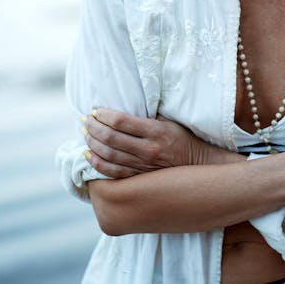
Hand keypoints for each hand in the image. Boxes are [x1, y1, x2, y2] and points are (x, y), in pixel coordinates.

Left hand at [83, 108, 238, 177]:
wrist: (199, 165)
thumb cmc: (183, 138)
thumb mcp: (169, 121)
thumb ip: (148, 116)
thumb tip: (123, 106)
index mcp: (156, 131)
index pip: (121, 122)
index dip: (104, 115)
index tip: (96, 110)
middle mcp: (148, 150)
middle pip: (111, 138)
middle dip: (94, 128)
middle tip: (85, 120)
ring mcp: (144, 167)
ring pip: (109, 156)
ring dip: (93, 144)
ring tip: (85, 134)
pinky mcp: (141, 178)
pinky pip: (114, 173)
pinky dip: (98, 164)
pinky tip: (89, 156)